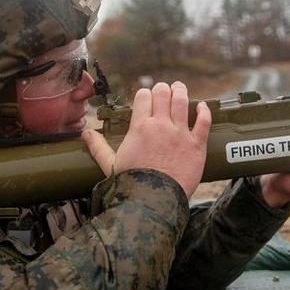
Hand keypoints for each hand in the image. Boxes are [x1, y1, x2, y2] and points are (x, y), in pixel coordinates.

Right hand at [82, 81, 211, 197]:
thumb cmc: (131, 184)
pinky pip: (204, 121)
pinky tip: (203, 106)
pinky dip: (205, 110)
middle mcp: (161, 125)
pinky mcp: (197, 145)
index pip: (144, 97)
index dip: (145, 95)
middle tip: (164, 90)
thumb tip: (85, 133)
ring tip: (180, 89)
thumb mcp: (110, 164)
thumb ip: (98, 146)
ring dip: (181, 91)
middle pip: (164, 94)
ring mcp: (180, 134)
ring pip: (183, 101)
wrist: (153, 201)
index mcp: (140, 127)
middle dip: (163, 89)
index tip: (146, 98)